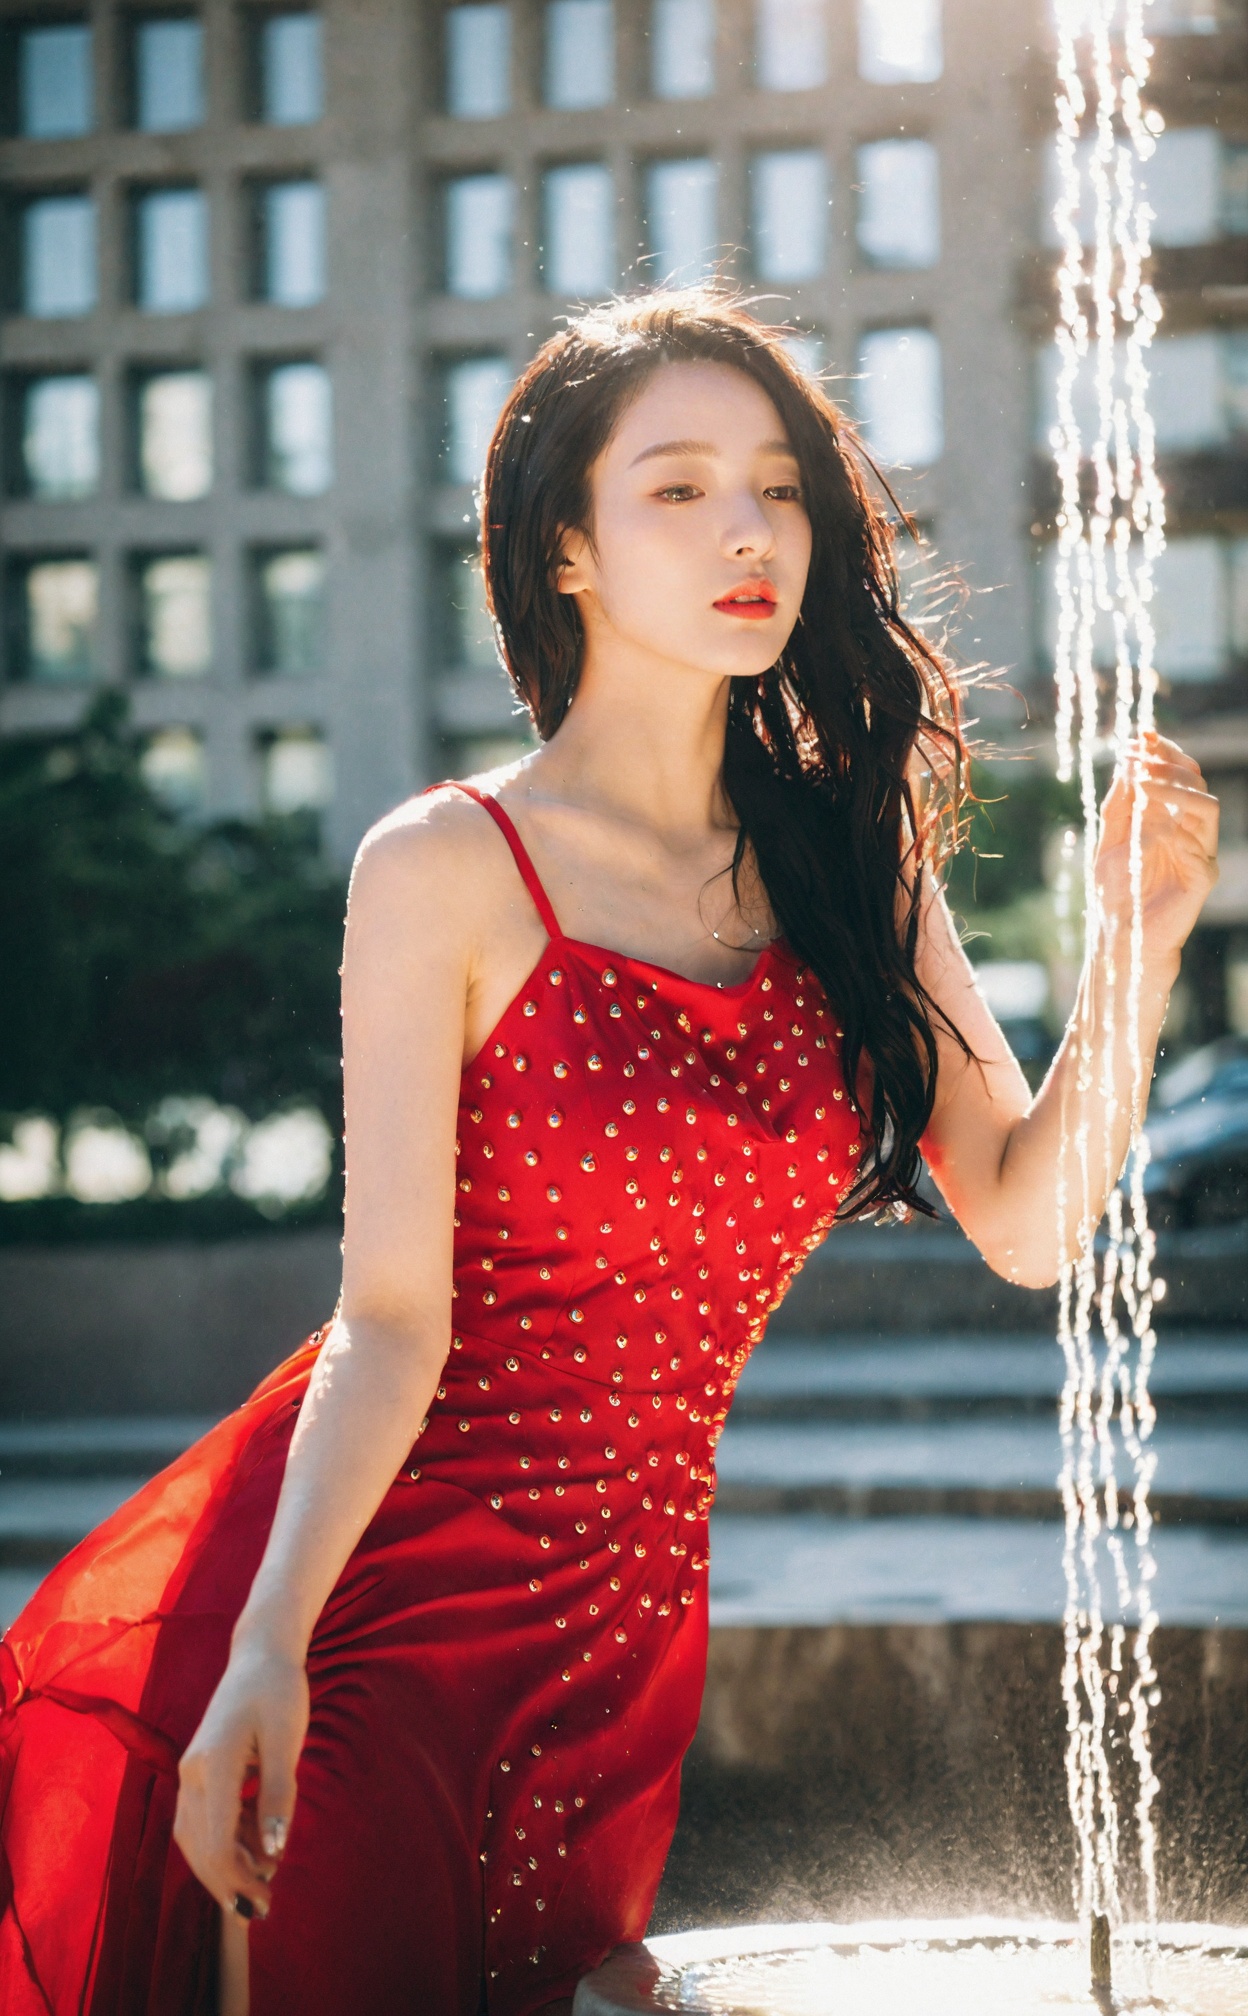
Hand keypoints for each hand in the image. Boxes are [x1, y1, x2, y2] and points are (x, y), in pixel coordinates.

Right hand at [174, 1635, 308, 1919]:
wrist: (260, 1655)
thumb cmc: (279, 1691)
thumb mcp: (287, 1738)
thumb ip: (277, 1793)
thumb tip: (273, 1848)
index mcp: (213, 1763)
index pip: (216, 1840)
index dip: (237, 1878)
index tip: (264, 1901)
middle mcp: (192, 1772)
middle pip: (198, 1846)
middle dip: (227, 1883)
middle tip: (262, 1909)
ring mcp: (192, 1771)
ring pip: (194, 1837)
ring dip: (222, 1866)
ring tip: (260, 1884)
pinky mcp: (200, 1770)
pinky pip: (203, 1819)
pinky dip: (224, 1841)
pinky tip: (255, 1851)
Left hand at [1095, 731, 1218, 968]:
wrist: (1120, 934)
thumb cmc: (1115, 889)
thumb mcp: (1109, 838)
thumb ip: (1120, 804)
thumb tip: (1128, 763)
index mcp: (1170, 817)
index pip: (1178, 774)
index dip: (1163, 752)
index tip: (1141, 735)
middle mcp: (1190, 830)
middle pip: (1196, 782)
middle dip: (1169, 764)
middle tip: (1141, 757)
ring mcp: (1199, 852)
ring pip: (1207, 807)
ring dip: (1176, 790)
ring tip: (1145, 786)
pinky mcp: (1201, 879)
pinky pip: (1200, 849)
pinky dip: (1177, 833)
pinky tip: (1153, 831)